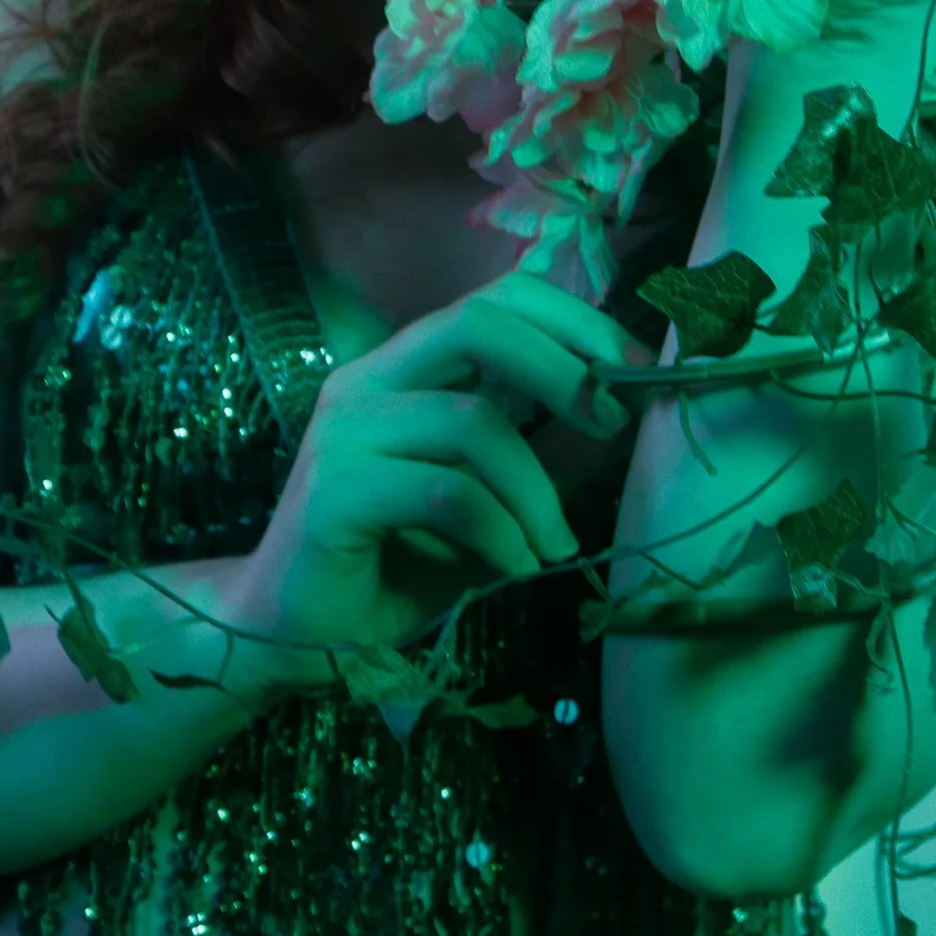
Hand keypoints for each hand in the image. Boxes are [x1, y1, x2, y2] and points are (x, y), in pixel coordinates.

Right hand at [232, 271, 653, 673]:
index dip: (573, 320)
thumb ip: (554, 454)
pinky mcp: (333, 491)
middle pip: (477, 323)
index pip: (493, 301)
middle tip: (613, 419)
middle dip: (562, 365)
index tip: (636, 368)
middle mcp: (368, 380)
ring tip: (554, 545)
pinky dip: (498, 531)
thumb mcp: (499, 502)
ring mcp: (345, 431)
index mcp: (405, 367)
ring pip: (471, 420)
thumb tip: (634, 410)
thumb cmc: (400, 561)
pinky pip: (445, 492)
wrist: (299, 635)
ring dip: (535, 489)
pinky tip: (512, 565)